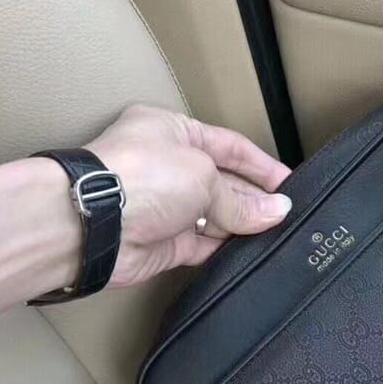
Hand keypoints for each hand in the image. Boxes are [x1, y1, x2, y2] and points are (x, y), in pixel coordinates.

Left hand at [87, 104, 291, 286]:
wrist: (93, 223)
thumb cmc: (138, 178)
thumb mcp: (205, 176)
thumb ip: (242, 200)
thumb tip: (277, 210)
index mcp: (174, 132)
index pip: (230, 146)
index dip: (262, 166)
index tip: (288, 184)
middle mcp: (168, 167)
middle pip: (224, 183)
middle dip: (255, 199)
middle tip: (285, 214)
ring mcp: (165, 206)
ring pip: (215, 217)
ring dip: (242, 226)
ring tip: (274, 234)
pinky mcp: (163, 242)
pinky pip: (203, 246)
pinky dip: (224, 250)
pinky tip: (247, 251)